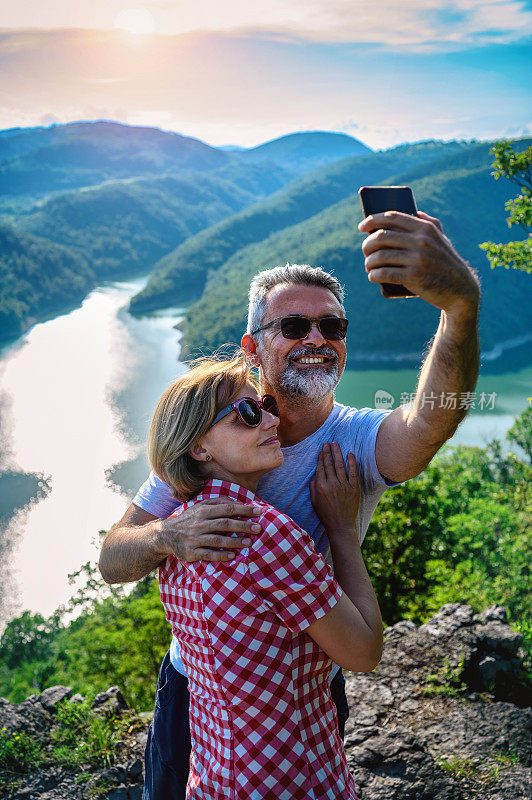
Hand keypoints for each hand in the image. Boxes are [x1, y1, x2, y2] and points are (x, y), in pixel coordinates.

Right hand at [158, 498, 261, 561]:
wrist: (165, 535)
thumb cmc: (189, 519)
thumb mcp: (200, 507)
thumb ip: (218, 502)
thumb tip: (236, 502)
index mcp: (202, 511)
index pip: (227, 508)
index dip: (243, 510)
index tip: (258, 512)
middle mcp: (199, 524)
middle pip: (225, 524)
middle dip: (243, 525)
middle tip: (258, 528)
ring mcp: (194, 539)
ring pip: (218, 540)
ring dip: (235, 541)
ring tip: (249, 543)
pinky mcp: (191, 552)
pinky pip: (208, 554)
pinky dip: (221, 555)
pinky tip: (232, 556)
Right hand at [310, 443, 359, 539]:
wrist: (340, 525)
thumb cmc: (325, 513)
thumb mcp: (314, 501)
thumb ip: (313, 486)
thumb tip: (316, 474)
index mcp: (321, 487)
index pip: (320, 468)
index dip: (321, 458)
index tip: (321, 450)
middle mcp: (332, 485)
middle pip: (329, 464)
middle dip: (328, 452)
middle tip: (327, 443)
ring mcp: (344, 486)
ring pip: (340, 466)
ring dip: (337, 453)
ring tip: (335, 444)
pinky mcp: (354, 489)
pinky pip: (353, 473)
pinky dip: (351, 463)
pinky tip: (350, 455)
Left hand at [358, 210, 479, 316]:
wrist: (461, 289)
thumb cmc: (446, 263)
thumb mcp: (442, 239)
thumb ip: (430, 223)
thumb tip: (415, 211)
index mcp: (425, 228)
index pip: (392, 217)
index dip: (372, 219)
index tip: (362, 226)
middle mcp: (421, 241)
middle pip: (381, 237)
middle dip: (367, 244)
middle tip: (365, 251)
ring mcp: (417, 259)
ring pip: (380, 256)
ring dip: (369, 262)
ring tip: (369, 266)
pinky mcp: (414, 277)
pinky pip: (384, 273)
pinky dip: (374, 275)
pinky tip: (372, 276)